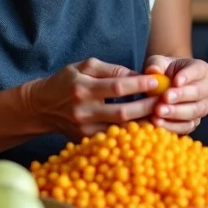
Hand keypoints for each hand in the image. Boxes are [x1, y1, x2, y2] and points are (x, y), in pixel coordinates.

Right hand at [27, 57, 160, 140]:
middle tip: (165, 101)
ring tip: (161, 115)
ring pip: (120, 129)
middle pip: (123, 112)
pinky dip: (131, 134)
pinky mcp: (86, 140)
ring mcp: (84, 129)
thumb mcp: (85, 66)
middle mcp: (84, 111)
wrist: (41, 107)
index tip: (157, 82)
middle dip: (147, 107)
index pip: (118, 87)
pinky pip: (114, 138)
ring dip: (143, 123)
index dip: (140, 85)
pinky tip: (146, 128)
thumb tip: (138, 75)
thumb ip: (111, 69)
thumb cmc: (66, 81)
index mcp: (83, 88)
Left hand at [144, 55, 207, 133]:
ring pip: (196, 111)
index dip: (188, 76)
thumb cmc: (162, 71)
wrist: (160, 88)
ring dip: (177, 112)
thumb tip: (153, 71)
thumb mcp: (157, 62)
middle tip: (165, 97)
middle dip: (182, 96)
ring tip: (159, 111)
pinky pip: (187, 126)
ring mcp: (202, 107)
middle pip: (200, 93)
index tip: (176, 81)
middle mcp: (206, 89)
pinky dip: (172, 126)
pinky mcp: (193, 122)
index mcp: (201, 69)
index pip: (199, 70)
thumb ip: (155, 64)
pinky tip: (158, 122)